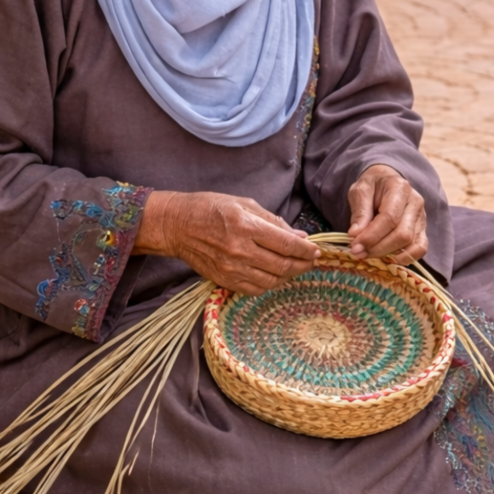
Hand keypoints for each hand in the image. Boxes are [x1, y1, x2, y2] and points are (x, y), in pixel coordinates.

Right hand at [134, 191, 320, 294]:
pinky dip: (269, 284)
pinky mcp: (223, 280)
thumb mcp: (244, 204)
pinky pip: (254, 289)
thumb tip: (299, 235)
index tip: (316, 250)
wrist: (177, 225)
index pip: (285, 243)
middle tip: (311, 261)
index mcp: (246, 225)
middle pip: (282, 265)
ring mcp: (231, 268)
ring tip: (295, 267)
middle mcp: (239, 249)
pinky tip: (275, 275)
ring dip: (288, 276)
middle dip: (302, 264)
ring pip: (271, 281)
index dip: (306, 250)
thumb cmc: (210, 208)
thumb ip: (273, 221)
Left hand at [347, 164, 427, 263]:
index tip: (355, 246)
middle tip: (359, 252)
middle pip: (402, 234)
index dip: (372, 236)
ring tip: (369, 254)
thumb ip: (359, 211)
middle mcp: (415, 202)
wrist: (385, 180)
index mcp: (399, 188)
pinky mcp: (422, 229)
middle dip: (378, 248)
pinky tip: (389, 258)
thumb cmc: (372, 186)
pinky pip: (421, 248)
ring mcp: (421, 216)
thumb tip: (355, 235)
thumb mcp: (360, 191)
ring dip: (388, 254)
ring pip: (411, 243)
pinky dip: (406, 257)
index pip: (389, 218)